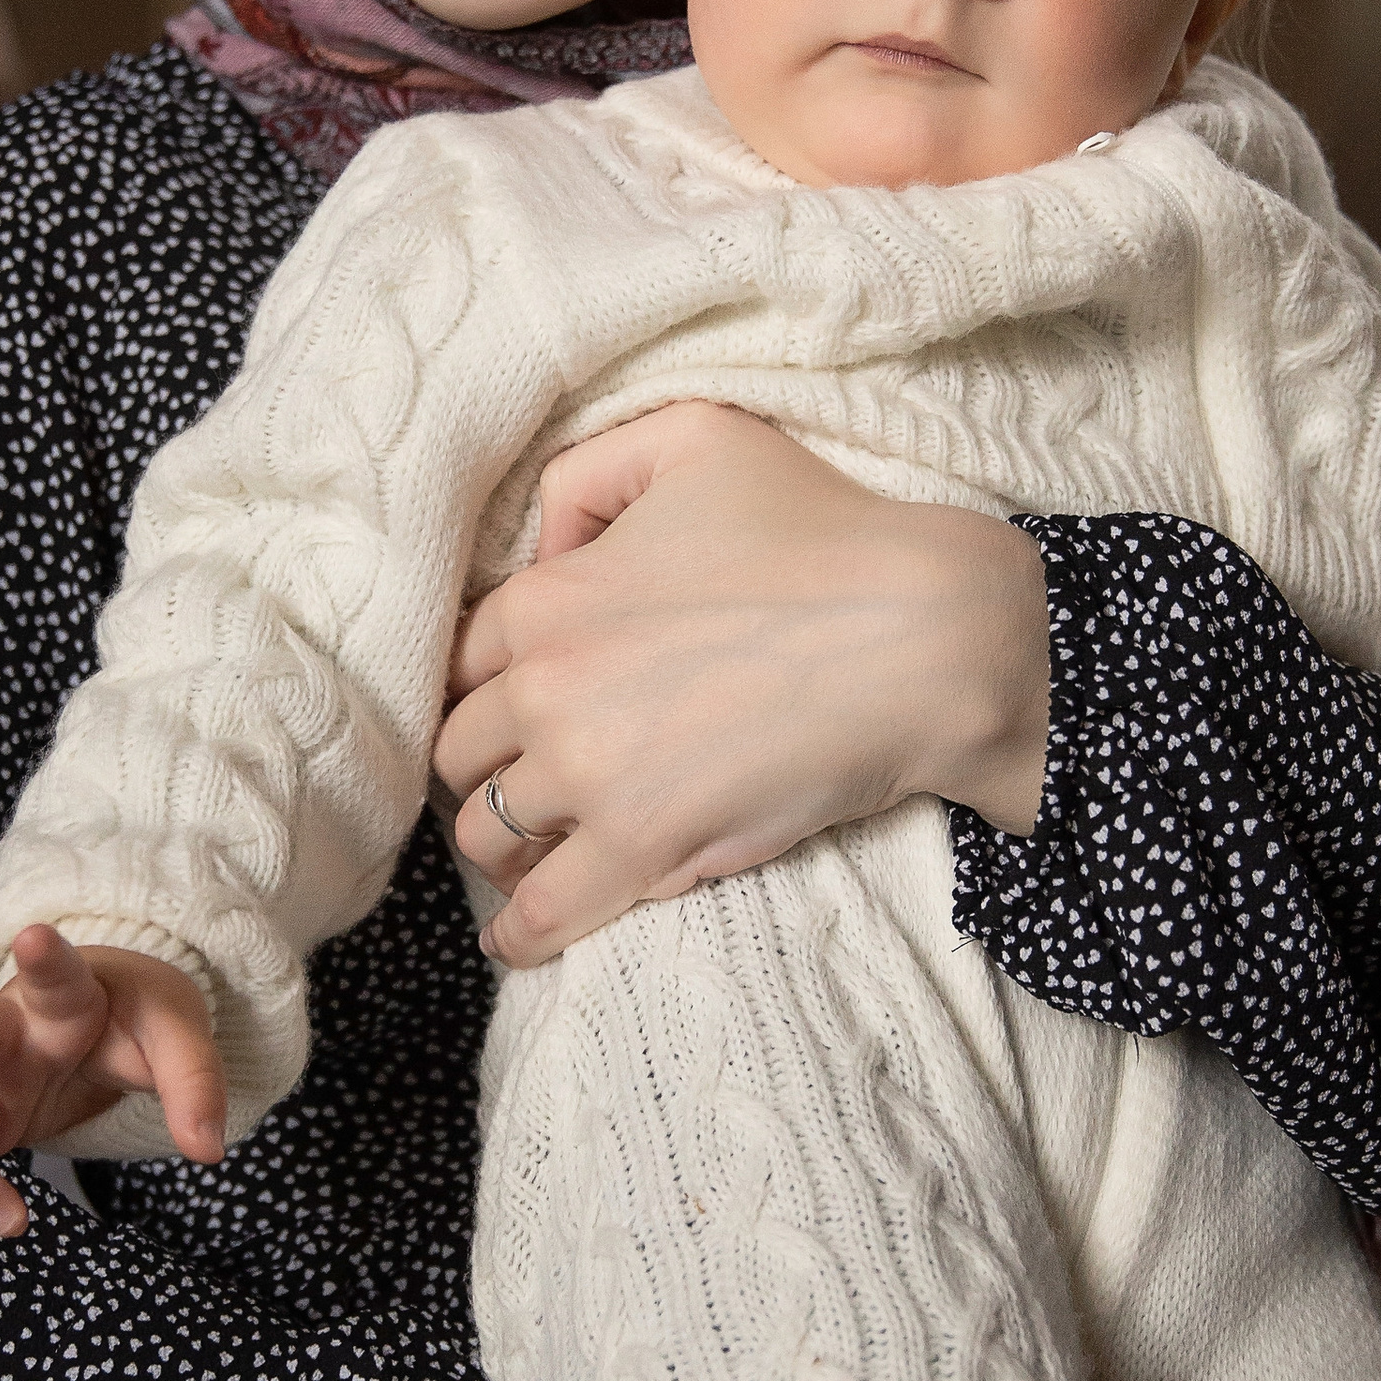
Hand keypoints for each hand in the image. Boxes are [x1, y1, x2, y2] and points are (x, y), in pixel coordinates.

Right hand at [0, 926, 226, 1239]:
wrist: (96, 1029)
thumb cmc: (129, 1018)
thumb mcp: (176, 1034)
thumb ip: (194, 1083)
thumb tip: (207, 1150)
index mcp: (62, 994)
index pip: (53, 971)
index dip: (41, 957)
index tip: (32, 937)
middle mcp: (7, 1030)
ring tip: (11, 1220)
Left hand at [436, 402, 1049, 967]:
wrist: (919, 633)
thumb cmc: (820, 530)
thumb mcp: (696, 439)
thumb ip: (589, 475)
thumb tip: (542, 548)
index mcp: (547, 597)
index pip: (462, 661)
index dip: (484, 686)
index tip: (505, 708)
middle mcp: (546, 689)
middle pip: (461, 751)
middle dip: (484, 766)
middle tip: (520, 777)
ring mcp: (588, 775)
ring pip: (488, 833)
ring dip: (501, 843)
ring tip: (530, 850)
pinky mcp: (643, 845)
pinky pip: (545, 911)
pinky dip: (522, 931)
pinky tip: (518, 941)